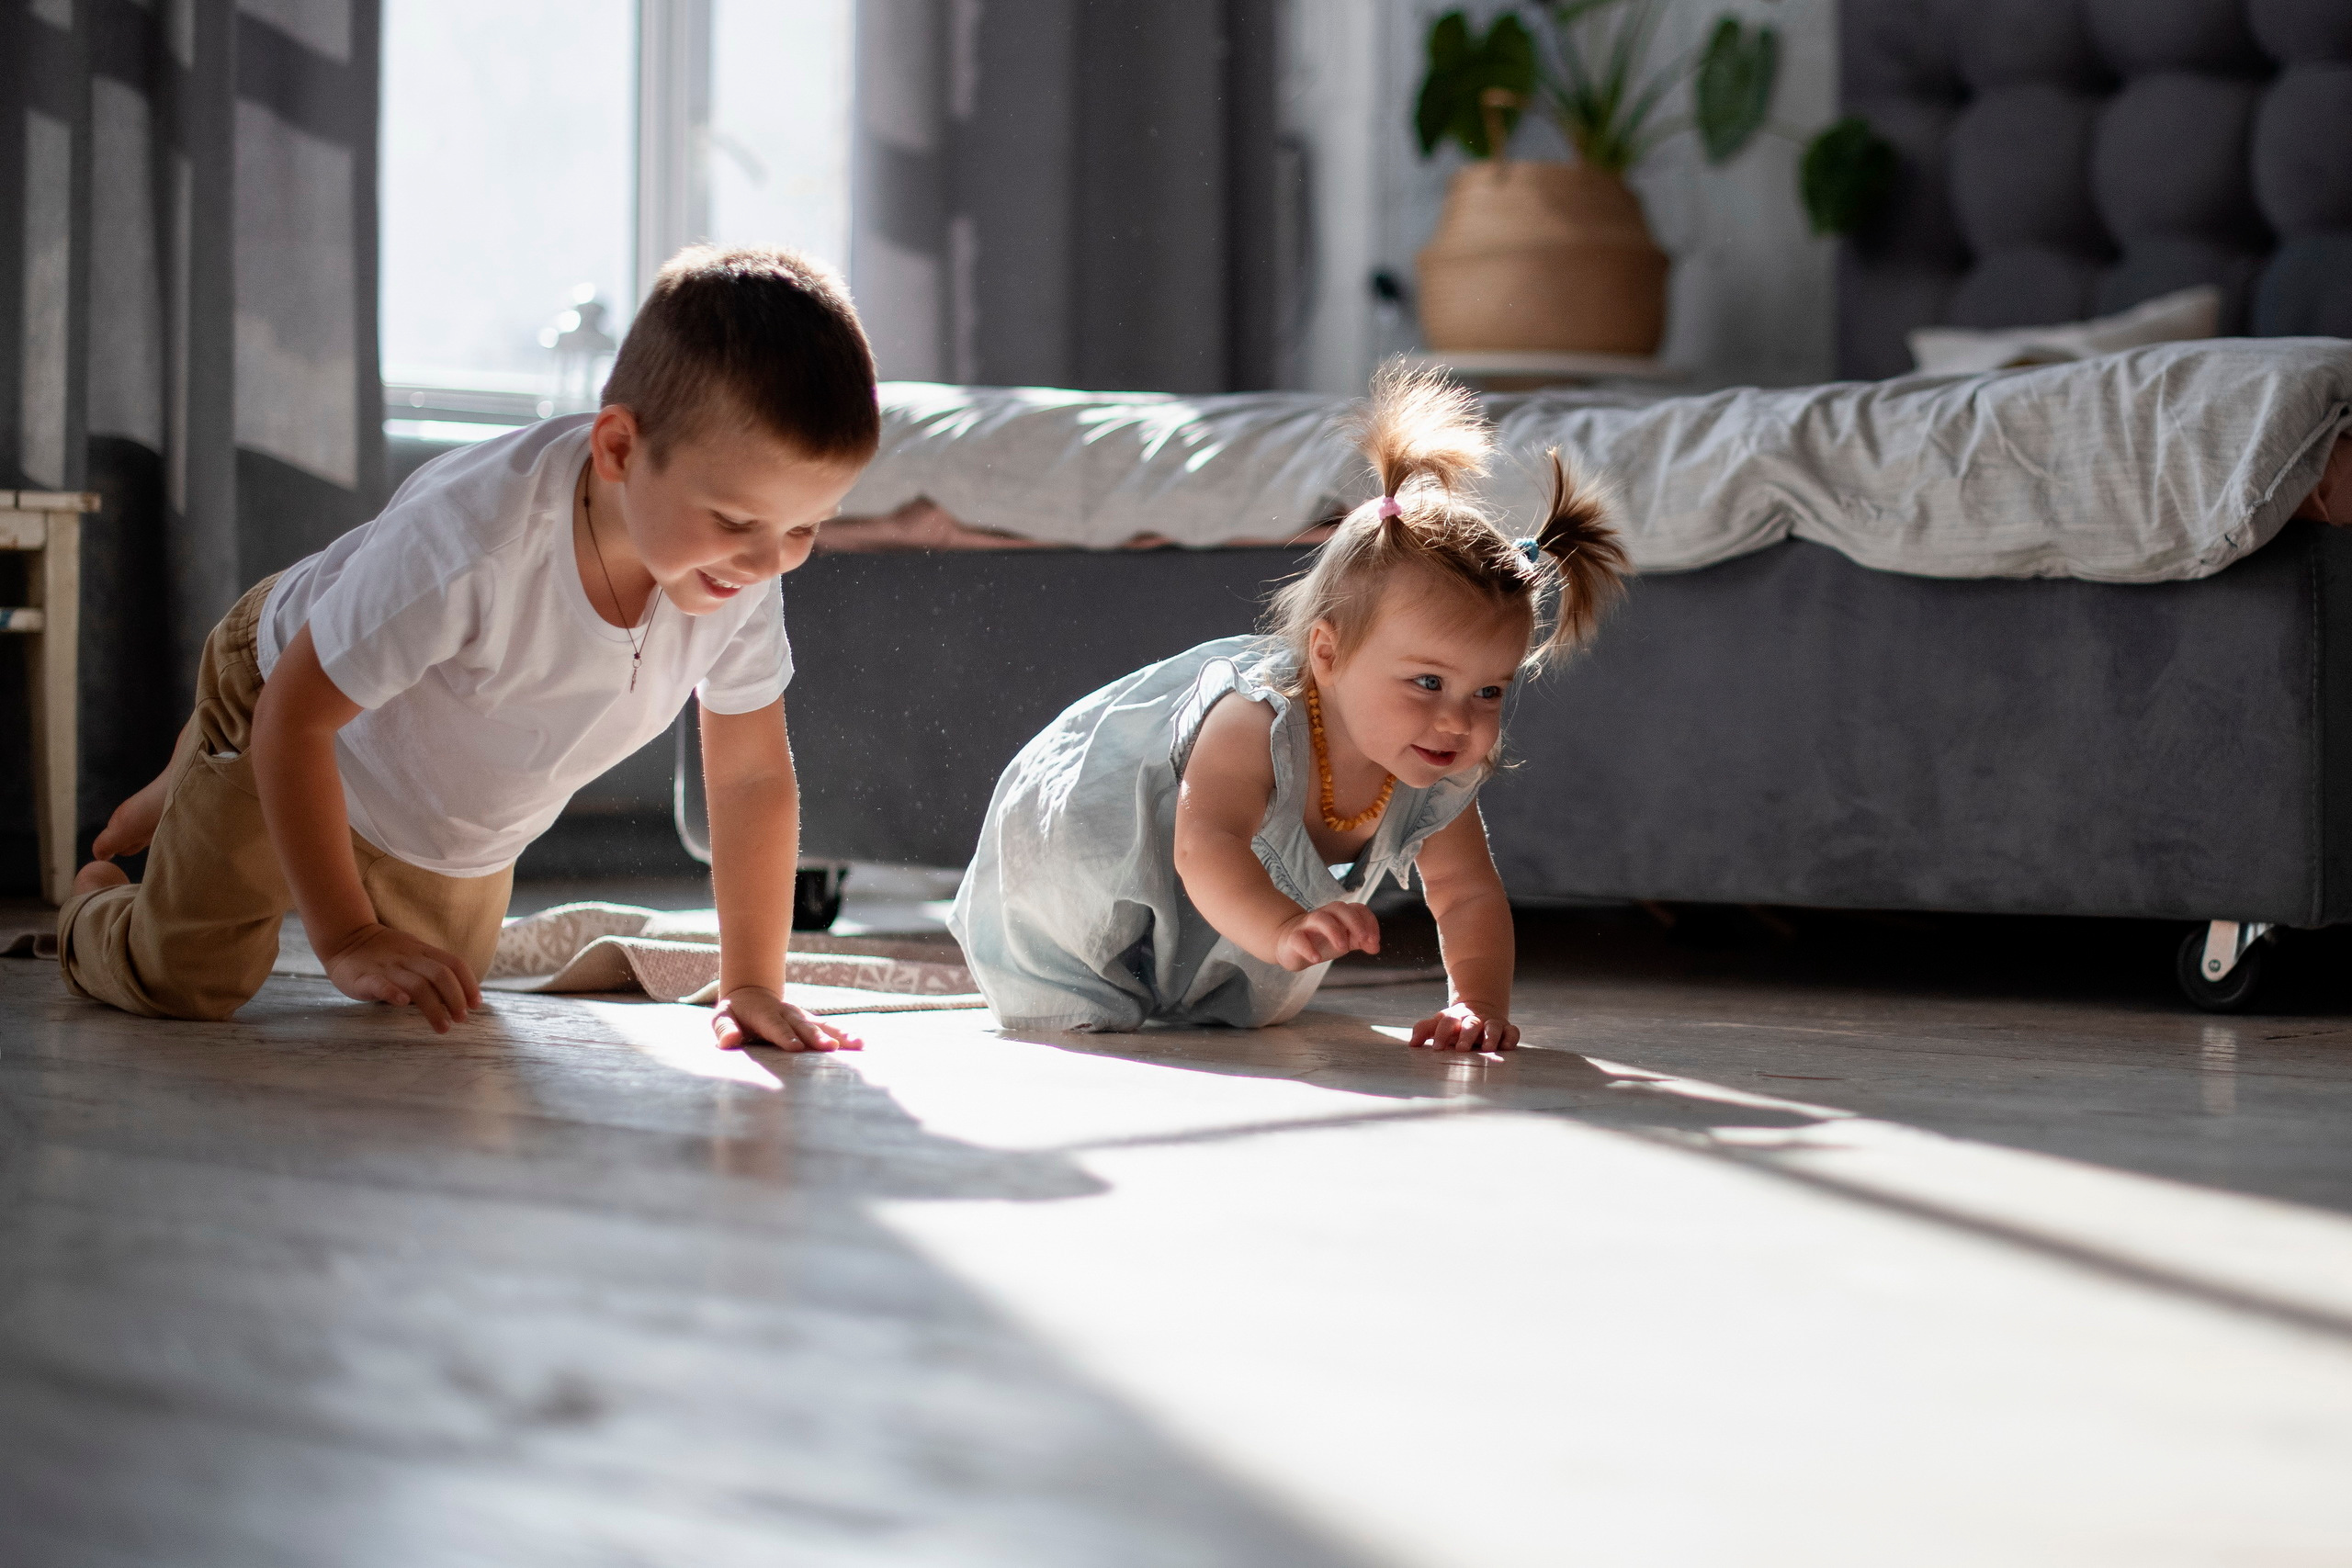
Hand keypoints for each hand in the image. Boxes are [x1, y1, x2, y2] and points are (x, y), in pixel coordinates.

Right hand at [322, 923, 482, 1032]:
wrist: (346, 937)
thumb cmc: (384, 953)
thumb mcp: (413, 954)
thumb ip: (432, 970)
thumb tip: (457, 995)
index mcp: (422, 952)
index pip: (454, 964)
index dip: (468, 984)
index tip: (476, 1004)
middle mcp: (408, 958)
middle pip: (440, 975)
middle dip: (455, 998)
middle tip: (462, 1019)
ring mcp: (387, 967)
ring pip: (416, 984)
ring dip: (433, 1006)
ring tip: (442, 1026)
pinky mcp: (364, 977)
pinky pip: (380, 983)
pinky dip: (392, 992)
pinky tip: (402, 1003)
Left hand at [713, 986, 864, 1051]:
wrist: (752, 994)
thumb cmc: (735, 1013)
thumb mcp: (722, 1018)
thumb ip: (725, 1029)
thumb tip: (728, 1042)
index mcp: (765, 1014)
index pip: (775, 1027)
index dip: (785, 1037)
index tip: (796, 1048)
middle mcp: (788, 1014)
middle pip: (804, 1026)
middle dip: (817, 1037)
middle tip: (831, 1048)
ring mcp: (802, 1017)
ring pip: (822, 1026)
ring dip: (840, 1035)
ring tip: (858, 1044)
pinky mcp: (812, 1023)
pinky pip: (829, 1029)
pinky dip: (845, 1035)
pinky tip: (861, 1044)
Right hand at [1273, 900, 1380, 970]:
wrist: (1289, 944)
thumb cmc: (1320, 940)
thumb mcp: (1344, 940)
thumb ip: (1361, 941)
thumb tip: (1375, 947)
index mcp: (1338, 915)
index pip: (1357, 908)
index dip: (1369, 922)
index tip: (1373, 940)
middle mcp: (1324, 915)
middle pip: (1339, 907)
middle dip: (1354, 921)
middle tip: (1363, 939)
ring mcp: (1307, 925)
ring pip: (1320, 918)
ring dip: (1334, 931)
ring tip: (1343, 949)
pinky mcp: (1293, 938)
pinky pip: (1298, 938)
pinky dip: (1308, 948)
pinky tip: (1316, 959)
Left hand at [1409, 1000, 1517, 1051]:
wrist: (1480, 1008)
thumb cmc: (1456, 1024)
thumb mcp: (1440, 1024)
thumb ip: (1424, 1030)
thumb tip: (1411, 1044)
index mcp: (1456, 1018)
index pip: (1447, 1023)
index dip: (1441, 1034)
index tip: (1436, 1048)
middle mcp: (1474, 1020)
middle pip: (1471, 1024)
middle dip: (1466, 1036)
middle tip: (1460, 1049)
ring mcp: (1491, 1024)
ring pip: (1492, 1027)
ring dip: (1490, 1037)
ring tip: (1487, 1049)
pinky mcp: (1507, 1029)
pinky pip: (1512, 1032)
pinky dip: (1511, 1038)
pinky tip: (1506, 1047)